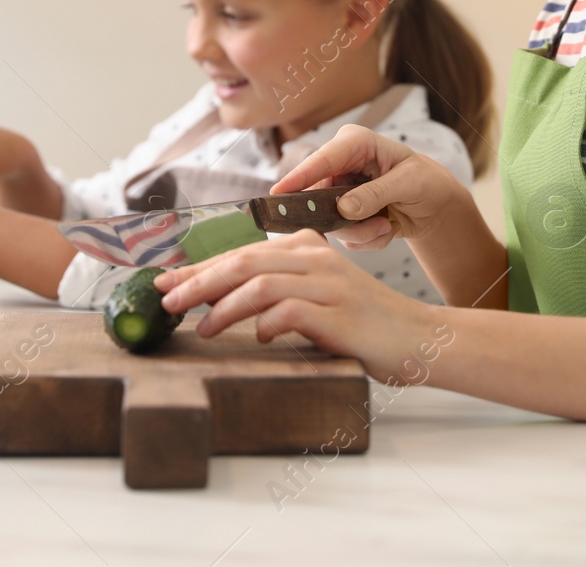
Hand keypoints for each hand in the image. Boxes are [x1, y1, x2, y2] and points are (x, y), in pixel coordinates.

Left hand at [152, 231, 451, 384]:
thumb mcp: (317, 297)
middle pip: (244, 261)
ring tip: (202, 329)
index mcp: (308, 247)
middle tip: (167, 302)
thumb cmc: (362, 324)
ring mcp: (329, 284)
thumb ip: (277, 292)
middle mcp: (317, 258)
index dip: (200, 268)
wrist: (419, 338)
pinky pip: (290, 311)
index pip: (242, 252)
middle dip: (198, 281)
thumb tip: (219, 300)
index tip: (166, 282)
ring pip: (260, 283)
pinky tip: (254, 338)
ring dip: (223, 306)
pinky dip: (265, 324)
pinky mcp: (339, 314)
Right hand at [273, 124, 475, 251]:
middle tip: (378, 226)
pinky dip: (366, 239)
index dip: (300, 176)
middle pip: (318, 198)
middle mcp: (340, 165)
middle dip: (346, 220)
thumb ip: (376, 194)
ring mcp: (338, 191)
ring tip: (387, 225)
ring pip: (330, 222)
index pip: (322, 160)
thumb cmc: (426, 182)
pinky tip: (385, 228)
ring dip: (361, 231)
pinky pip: (342, 236)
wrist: (435, 206)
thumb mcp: (409, 183)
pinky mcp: (341, 214)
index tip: (279, 192)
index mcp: (355, 143)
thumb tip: (343, 208)